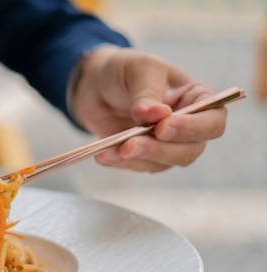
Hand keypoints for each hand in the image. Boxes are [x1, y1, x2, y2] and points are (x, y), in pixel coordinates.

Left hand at [70, 45, 226, 172]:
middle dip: (160, 150)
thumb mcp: (138, 69)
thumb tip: (157, 115)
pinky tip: (103, 155)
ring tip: (112, 150)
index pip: (213, 122)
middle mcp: (188, 125)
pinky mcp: (144, 156)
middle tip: (130, 145)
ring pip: (163, 163)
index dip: (192, 129)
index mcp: (197, 99)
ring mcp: (167, 144)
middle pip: (190, 150)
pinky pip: (138, 166)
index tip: (162, 127)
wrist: (95, 86)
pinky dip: (121, 163)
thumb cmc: (125, 71)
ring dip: (137, 158)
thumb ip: (147, 93)